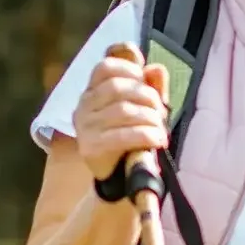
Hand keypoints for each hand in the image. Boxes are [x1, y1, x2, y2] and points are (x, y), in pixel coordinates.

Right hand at [74, 43, 168, 184]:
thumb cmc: (131, 136)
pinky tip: (158, 140)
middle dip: (147, 96)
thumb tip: (155, 69)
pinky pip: (123, 135)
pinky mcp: (90, 147)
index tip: (145, 80)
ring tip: (161, 129)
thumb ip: (151, 86)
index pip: (105, 67)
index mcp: (93, 92)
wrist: (119, 176)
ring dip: (150, 118)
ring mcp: (84, 127)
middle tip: (161, 113)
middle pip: (118, 87)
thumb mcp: (143, 107)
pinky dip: (147, 135)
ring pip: (123, 110)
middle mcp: (83, 106)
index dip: (129, 68)